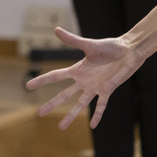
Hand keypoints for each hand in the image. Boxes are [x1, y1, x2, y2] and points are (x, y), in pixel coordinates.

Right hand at [25, 26, 142, 129]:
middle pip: (64, 95)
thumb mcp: (89, 44)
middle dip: (51, 104)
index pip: (55, 76)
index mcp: (77, 70)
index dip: (41, 81)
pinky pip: (101, 106)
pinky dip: (97, 115)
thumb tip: (56, 29)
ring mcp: (95, 87)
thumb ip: (72, 40)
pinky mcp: (108, 90)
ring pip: (80, 104)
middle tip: (39, 113)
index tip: (28, 86)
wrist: (128, 52)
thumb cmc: (109, 46)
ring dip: (71, 115)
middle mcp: (83, 81)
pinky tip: (92, 125)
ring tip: (61, 127)